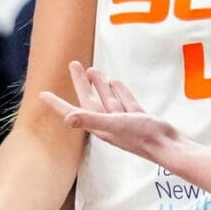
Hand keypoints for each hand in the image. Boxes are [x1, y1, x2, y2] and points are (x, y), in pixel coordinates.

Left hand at [40, 61, 180, 164]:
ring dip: (99, 85)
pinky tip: (115, 83)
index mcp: (99, 125)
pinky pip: (123, 100)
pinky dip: (118, 90)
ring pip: (107, 98)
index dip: (57, 103)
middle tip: (73, 64)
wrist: (166, 145)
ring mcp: (123, 120)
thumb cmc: (142, 136)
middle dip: (80, 83)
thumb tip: (67, 118)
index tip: (43, 94)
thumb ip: (92, 119)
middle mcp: (108, 123)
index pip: (73, 110)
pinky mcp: (137, 117)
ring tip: (92, 70)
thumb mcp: (115, 124)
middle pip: (89, 99)